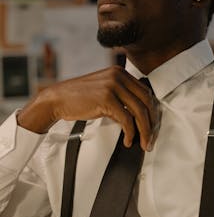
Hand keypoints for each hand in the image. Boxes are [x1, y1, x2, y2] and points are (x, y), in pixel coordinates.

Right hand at [18, 66, 157, 150]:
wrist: (58, 99)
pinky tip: (128, 141)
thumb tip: (139, 115)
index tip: (152, 126)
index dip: (152, 111)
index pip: (145, 92)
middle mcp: (118, 76)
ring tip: (143, 144)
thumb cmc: (79, 97)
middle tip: (151, 139)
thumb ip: (121, 96)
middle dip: (152, 123)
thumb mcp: (104, 90)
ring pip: (139, 111)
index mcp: (120, 72)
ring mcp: (113, 86)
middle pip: (146, 101)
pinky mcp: (106, 98)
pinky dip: (130, 133)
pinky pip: (126, 119)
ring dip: (144, 131)